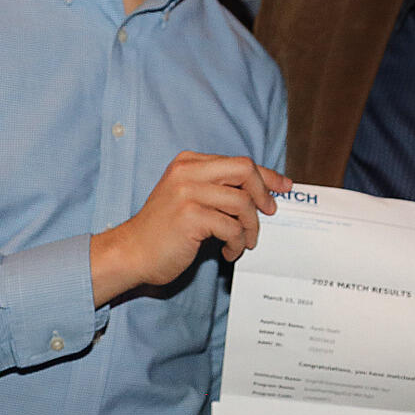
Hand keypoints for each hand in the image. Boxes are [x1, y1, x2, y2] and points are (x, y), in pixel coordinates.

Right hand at [90, 152, 288, 303]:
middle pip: (245, 170)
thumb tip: (260, 194)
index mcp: (189, 163)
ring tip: (244, 242)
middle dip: (264, 193)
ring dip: (251, 227)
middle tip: (269, 213)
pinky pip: (232, 227)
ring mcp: (188, 192)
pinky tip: (229, 252)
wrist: (131, 253)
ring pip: (242, 202)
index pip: (238, 162)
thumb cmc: (163, 232)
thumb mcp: (188, 198)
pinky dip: (237, 243)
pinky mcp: (190, 216)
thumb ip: (216, 190)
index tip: (284, 187)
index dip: (266, 175)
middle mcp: (188, 172)